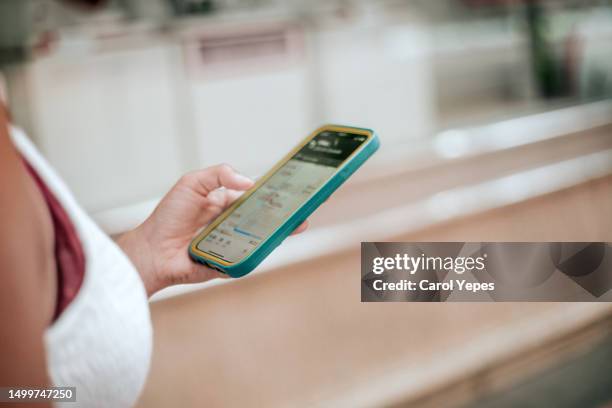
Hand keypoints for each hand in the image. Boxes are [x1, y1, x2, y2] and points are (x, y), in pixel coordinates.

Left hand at [117, 164, 307, 296]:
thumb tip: (249, 182)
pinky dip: (261, 250)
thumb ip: (219, 174)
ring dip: (280, 231)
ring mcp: (235, 244)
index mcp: (227, 202)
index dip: (275, 191)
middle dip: (287, 212)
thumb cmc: (169, 216)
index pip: (257, 195)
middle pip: (266, 217)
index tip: (294, 186)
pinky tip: (273, 241)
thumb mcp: (192, 183)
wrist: (153, 251)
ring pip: (263, 237)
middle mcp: (234, 223)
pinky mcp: (232, 263)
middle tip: (305, 206)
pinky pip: (250, 256)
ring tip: (298, 223)